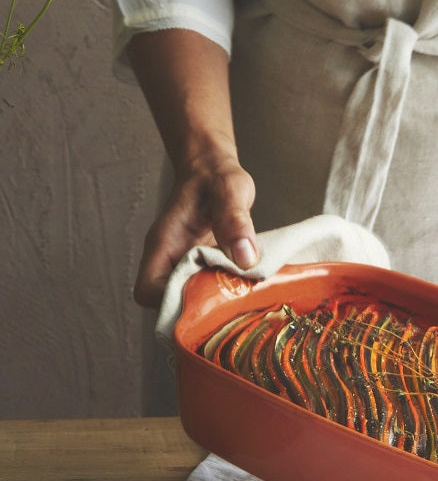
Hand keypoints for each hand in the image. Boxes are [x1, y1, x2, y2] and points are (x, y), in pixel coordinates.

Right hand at [134, 157, 258, 307]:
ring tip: (242, 303)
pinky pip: (205, 290)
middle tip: (231, 310)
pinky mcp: (202, 267)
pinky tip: (246, 292)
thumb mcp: (231, 190)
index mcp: (164, 244)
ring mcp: (184, 264)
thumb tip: (245, 258)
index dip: (171, 304)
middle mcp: (169, 259)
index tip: (205, 303)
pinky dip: (223, 295)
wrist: (213, 169)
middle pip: (169, 304)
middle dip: (197, 312)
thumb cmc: (216, 176)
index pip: (148, 290)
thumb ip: (235, 221)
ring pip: (188, 300)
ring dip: (212, 305)